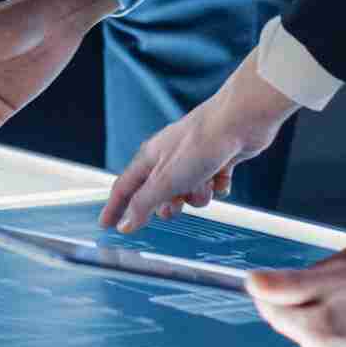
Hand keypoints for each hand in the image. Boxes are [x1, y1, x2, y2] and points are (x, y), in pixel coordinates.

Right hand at [101, 48, 297, 233]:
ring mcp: (193, 159)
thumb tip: (123, 224)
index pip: (126, 187)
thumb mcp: (166, 180)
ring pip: (190, 194)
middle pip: (160, 195)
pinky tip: (223, 174)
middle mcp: (169, 158)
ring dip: (199, 194)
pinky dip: (219, 185)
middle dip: (170, 204)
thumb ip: (144, 204)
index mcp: (150, 157)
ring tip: (207, 181)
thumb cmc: (200, 144)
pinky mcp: (216, 161)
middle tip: (178, 203)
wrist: (239, 122)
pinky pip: (214, 186)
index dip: (115, 207)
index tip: (106, 225)